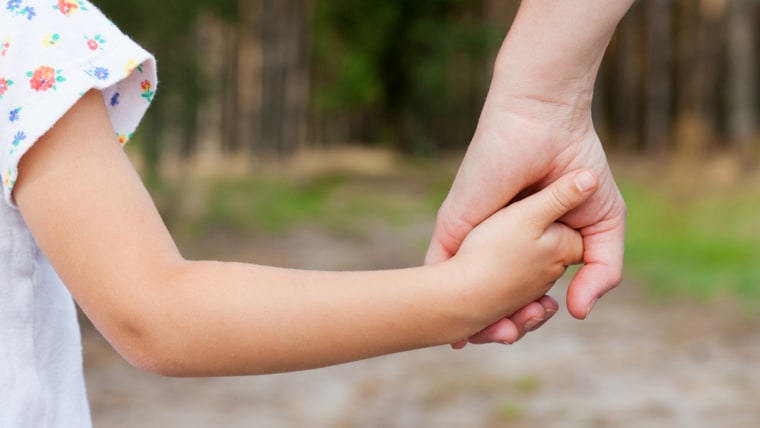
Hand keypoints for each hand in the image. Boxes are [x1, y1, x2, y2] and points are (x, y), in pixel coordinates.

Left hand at [428, 96, 625, 332]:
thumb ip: (601, 270)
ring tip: (493, 334)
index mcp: (528, 247)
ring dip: (471, 321)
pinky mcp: (452, 228)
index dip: (530, 317)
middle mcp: (496, 246)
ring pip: (464, 294)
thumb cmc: (577, 165)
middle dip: (499, 326)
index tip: (540, 320)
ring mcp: (472, 238)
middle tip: (509, 335)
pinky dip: (443, 301)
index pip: (525, 296)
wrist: (546, 122)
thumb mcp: (603, 226)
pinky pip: (439, 272)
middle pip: (492, 300)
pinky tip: (448, 324)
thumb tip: (579, 313)